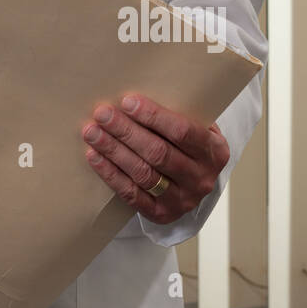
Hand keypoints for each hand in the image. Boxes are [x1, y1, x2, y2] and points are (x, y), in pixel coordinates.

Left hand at [81, 93, 229, 223]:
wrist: (194, 181)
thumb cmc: (188, 143)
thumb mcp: (195, 125)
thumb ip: (178, 111)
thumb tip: (136, 93)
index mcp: (214, 151)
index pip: (182, 132)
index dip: (153, 116)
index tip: (127, 101)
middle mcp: (201, 178)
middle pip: (158, 153)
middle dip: (126, 131)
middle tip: (102, 114)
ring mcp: (182, 200)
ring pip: (143, 173)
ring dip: (113, 151)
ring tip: (92, 132)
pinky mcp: (161, 214)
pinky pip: (132, 194)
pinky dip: (110, 174)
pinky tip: (94, 156)